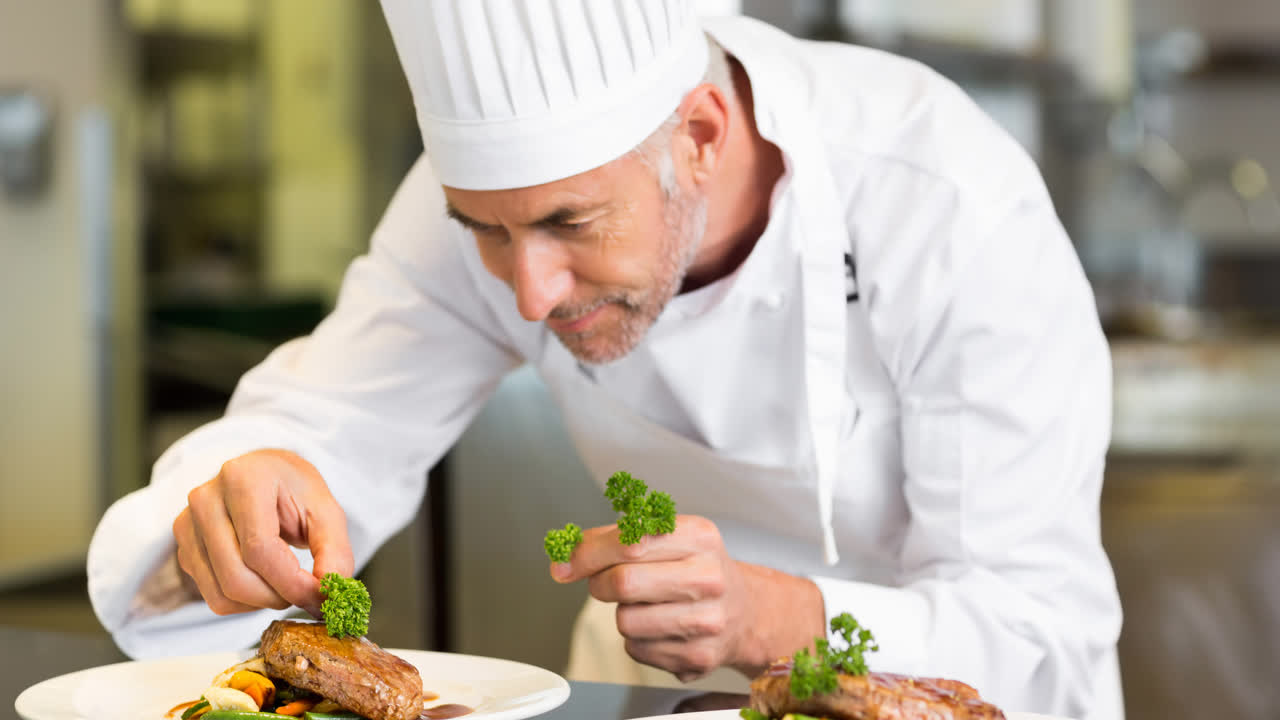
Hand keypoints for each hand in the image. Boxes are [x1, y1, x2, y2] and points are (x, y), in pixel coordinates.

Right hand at [172, 449, 352, 616]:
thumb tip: (328, 591)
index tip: (320, 595)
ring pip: (222, 593)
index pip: (260, 549)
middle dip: (279, 596)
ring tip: (287, 584)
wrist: (263, 476)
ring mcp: (188, 525)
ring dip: (263, 603)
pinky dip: (244, 603)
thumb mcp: (325, 510)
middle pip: (237, 577)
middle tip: (306, 593)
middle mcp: (206, 499)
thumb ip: (334, 550)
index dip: (292, 582)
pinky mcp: (183, 548)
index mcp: (243, 478)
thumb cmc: (293, 490)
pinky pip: (212, 597)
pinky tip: (263, 582)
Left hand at [551, 514, 825, 681]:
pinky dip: (638, 640)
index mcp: (700, 536)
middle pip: (623, 582)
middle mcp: (709, 576)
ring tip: (648, 605)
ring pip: (626, 621)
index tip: (564, 565)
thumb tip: (565, 557)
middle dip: (601, 584)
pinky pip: (637, 650)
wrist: (745, 611)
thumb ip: (615, 538)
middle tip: (607, 584)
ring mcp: (707, 620)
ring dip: (623, 614)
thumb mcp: (669, 536)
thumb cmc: (697, 569)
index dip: (586, 554)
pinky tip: (661, 627)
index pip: (628, 542)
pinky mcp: (699, 657)